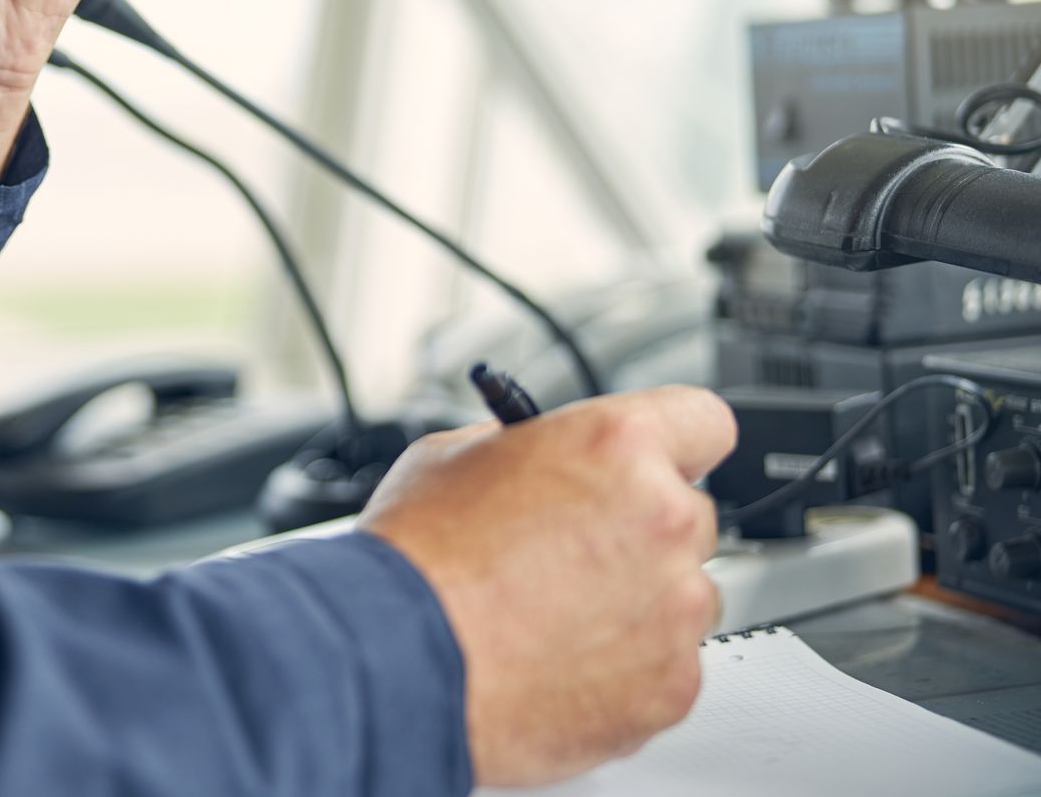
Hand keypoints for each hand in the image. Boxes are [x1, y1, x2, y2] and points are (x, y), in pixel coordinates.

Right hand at [357, 386, 736, 786]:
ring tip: (556, 617)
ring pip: (682, 595)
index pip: (705, 420)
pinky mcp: (672, 683)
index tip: (658, 463)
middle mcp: (663, 518)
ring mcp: (675, 607)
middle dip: (642, 531)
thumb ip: (524, 450)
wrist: (397, 660)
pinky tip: (560, 660)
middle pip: (689, 516)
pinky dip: (628, 667)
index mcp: (617, 445)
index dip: (674, 442)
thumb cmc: (416, 562)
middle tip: (576, 552)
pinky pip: (669, 665)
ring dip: (639, 601)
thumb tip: (541, 461)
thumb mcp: (453, 457)